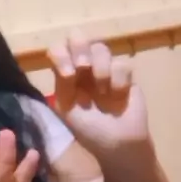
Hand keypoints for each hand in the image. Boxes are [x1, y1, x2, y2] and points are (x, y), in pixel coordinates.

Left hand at [48, 29, 149, 153]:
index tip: (68, 74)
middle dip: (80, 48)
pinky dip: (118, 80)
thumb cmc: (88, 129)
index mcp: (64, 73)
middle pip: (77, 37)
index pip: (57, 49)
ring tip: (103, 92)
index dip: (61, 54)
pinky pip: (121, 63)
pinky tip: (118, 96)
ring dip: (100, 69)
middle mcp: (83, 66)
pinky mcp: (125, 73)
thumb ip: (63, 85)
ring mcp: (104, 68)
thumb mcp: (67, 109)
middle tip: (84, 67)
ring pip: (100, 48)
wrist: (117, 144)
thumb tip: (68, 67)